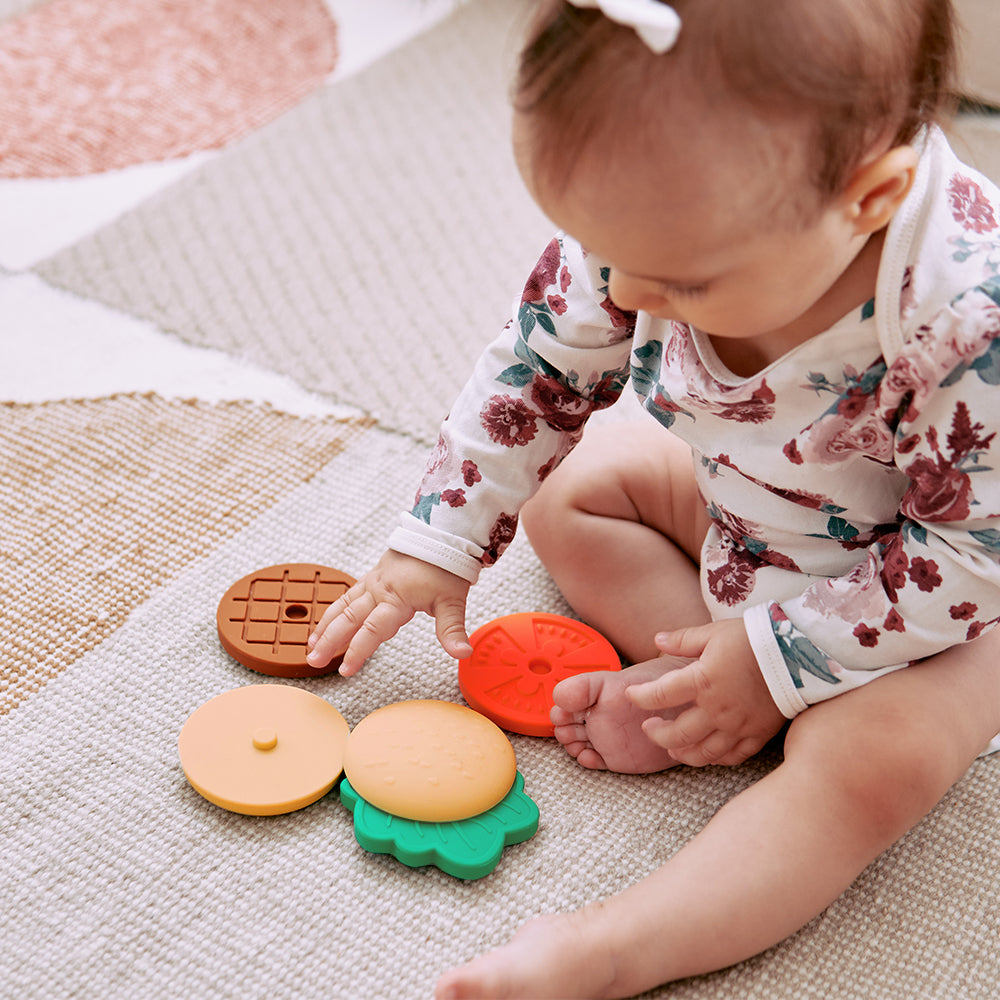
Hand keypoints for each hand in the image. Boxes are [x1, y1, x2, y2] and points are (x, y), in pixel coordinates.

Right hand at [306, 550, 471, 675]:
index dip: (358, 651)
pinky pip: (347, 595)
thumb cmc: (446, 566)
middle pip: (349, 619)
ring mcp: (373, 582)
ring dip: (325, 626)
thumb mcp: (453, 599)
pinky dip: (333, 611)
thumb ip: (453, 629)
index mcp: (397, 598)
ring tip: (310, 645)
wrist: (440, 534)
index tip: (346, 670)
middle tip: (313, 660)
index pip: (372, 630)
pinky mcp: (372, 577)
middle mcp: (379, 590)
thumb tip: (462, 653)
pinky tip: (324, 623)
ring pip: (343, 606)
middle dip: (329, 641)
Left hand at [627, 619, 784, 766]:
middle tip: (649, 728)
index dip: (640, 697)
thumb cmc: (752, 639)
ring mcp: (737, 727)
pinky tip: (706, 754)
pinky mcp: (757, 736)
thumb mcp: (713, 632)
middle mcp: (716, 709)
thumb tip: (656, 639)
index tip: (632, 695)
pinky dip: (715, 759)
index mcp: (702, 681)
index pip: (659, 695)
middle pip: (676, 734)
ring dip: (681, 753)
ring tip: (671, 748)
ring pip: (702, 753)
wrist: (798, 654)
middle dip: (657, 734)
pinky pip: (732, 757)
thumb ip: (682, 639)